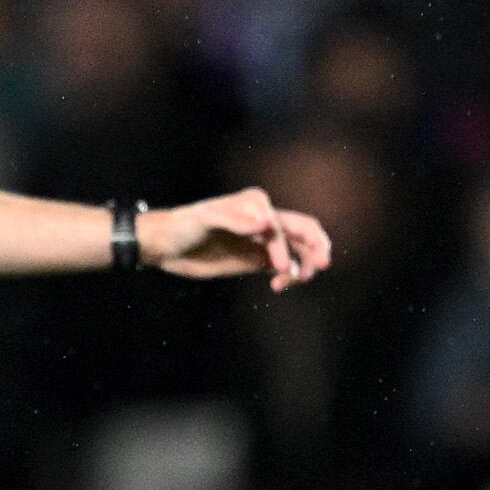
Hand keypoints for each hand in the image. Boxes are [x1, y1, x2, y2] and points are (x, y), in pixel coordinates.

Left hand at [142, 187, 331, 290]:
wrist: (168, 245)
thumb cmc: (184, 226)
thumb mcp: (205, 219)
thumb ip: (235, 220)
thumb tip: (266, 222)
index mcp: (255, 204)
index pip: (283, 224)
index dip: (285, 245)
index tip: (277, 266)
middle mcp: (264, 219)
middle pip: (304, 230)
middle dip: (316, 247)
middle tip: (321, 266)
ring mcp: (263, 240)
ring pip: (299, 249)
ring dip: (305, 264)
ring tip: (294, 281)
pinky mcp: (258, 259)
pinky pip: (286, 266)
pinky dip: (291, 275)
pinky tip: (278, 285)